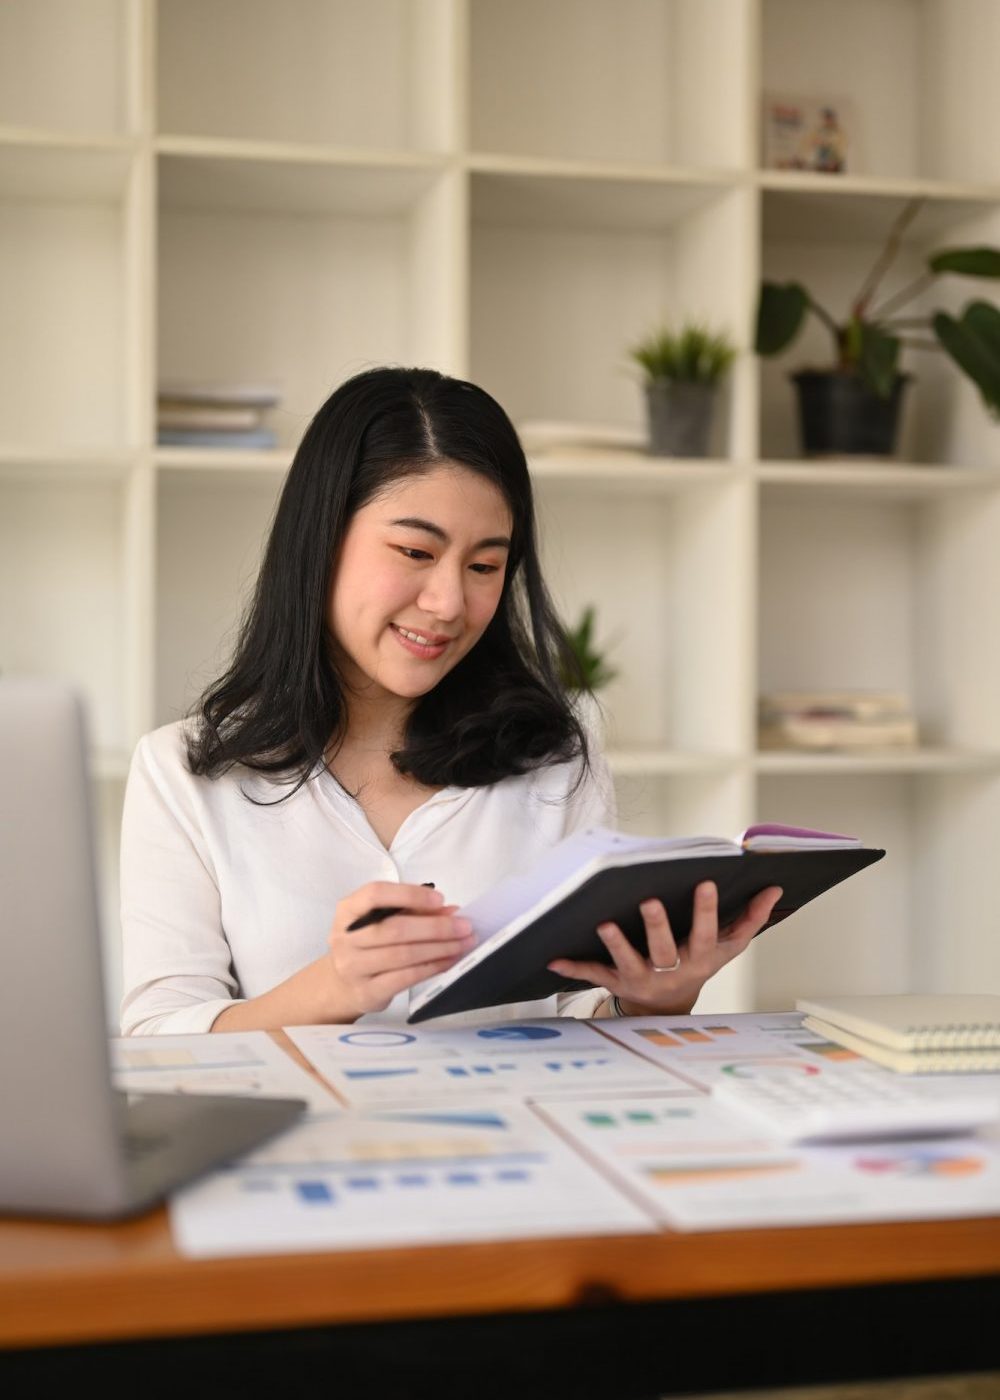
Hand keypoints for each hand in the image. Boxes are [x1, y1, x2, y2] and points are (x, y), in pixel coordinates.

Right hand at [328, 882, 474, 1015]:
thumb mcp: (382, 920)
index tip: (440, 899)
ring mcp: (353, 967)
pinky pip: (404, 978)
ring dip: (438, 948)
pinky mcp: (367, 991)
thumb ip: (414, 911)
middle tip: (464, 926)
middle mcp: (345, 938)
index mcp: (348, 910)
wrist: (341, 984)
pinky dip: (431, 968)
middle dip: (435, 927)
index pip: (376, 894)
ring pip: (402, 955)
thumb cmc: (367, 944)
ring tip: (462, 944)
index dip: (410, 894)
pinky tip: (448, 961)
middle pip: (395, 929)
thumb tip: (451, 912)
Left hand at [547, 882, 782, 1015]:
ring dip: (616, 944)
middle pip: (665, 949)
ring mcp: (642, 978)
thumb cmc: (700, 961)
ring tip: (604, 923)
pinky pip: (594, 976)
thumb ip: (751, 918)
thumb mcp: (728, 946)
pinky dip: (574, 969)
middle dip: (657, 926)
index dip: (705, 910)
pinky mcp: (617, 983)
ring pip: (629, 962)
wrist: (670, 1006)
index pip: (705, 932)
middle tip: (649, 900)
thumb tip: (775, 888)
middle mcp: (671, 970)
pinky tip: (553, 958)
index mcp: (699, 957)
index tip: (705, 882)